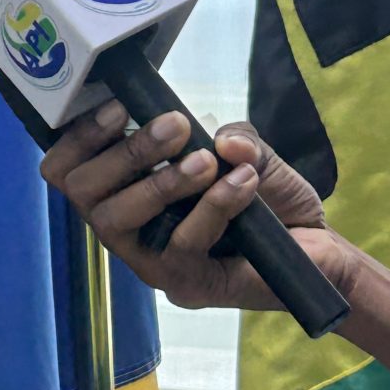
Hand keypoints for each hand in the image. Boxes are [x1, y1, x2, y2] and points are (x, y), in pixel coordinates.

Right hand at [39, 102, 357, 309]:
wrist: (320, 255)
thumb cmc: (272, 203)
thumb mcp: (251, 154)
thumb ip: (235, 138)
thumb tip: (221, 139)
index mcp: (128, 194)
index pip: (69, 171)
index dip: (80, 136)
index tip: (118, 104)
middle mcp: (128, 232)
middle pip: (82, 195)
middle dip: (123, 152)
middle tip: (174, 125)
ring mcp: (151, 264)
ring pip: (116, 222)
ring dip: (160, 182)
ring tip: (206, 159)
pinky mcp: (187, 285)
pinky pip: (181, 243)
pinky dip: (213, 206)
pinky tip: (244, 183)